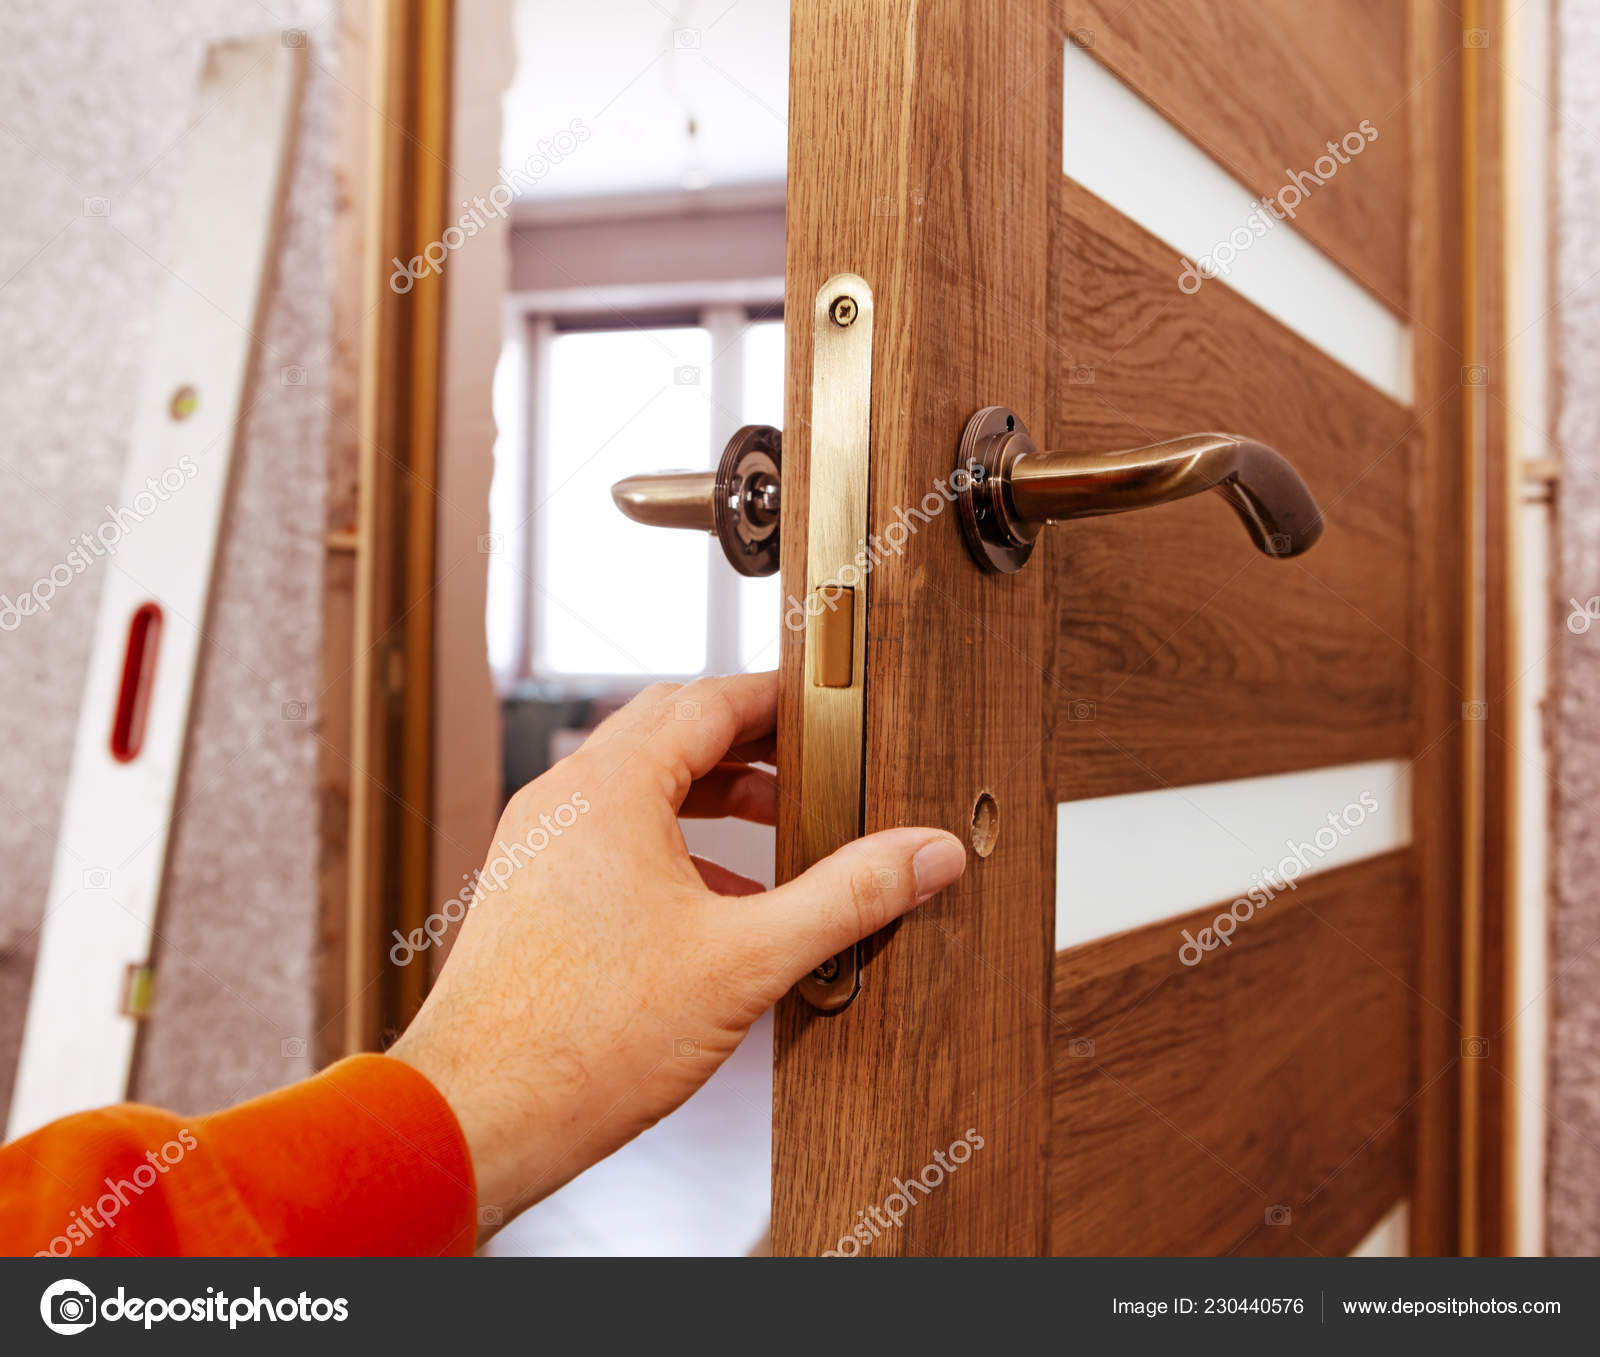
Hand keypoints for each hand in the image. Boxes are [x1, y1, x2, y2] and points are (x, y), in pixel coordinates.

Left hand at [388, 670, 966, 1238]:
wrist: (474, 1116)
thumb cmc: (580, 1041)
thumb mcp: (745, 960)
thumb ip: (846, 898)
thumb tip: (925, 855)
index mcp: (610, 788)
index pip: (707, 700)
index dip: (776, 699)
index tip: (824, 706)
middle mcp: (563, 800)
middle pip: (669, 732)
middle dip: (746, 745)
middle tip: (807, 764)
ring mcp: (537, 844)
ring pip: (636, 786)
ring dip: (709, 796)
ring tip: (774, 829)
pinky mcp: (528, 890)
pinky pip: (608, 836)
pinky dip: (669, 844)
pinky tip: (715, 901)